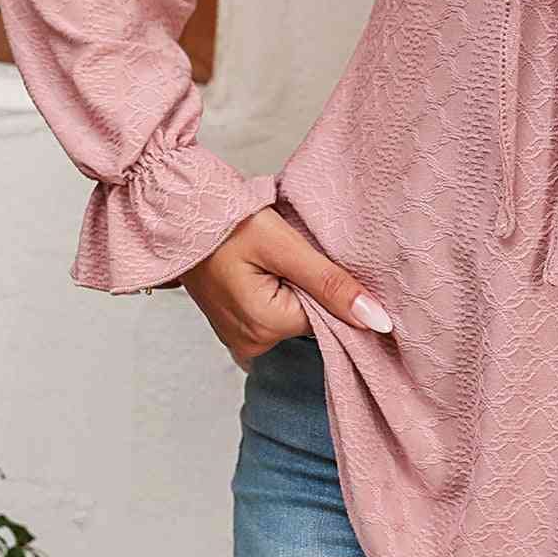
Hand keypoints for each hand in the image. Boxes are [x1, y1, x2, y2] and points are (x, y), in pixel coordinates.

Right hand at [179, 207, 393, 370]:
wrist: (179, 212)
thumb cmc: (227, 223)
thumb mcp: (285, 247)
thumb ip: (332, 285)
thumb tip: (378, 321)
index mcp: (264, 329)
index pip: (327, 318)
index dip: (329, 286)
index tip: (316, 258)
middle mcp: (250, 344)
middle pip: (308, 318)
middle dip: (309, 287)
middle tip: (289, 253)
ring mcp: (238, 338)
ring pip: (291, 315)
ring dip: (291, 288)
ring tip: (271, 258)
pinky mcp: (232, 326)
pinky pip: (271, 315)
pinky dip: (276, 293)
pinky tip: (263, 269)